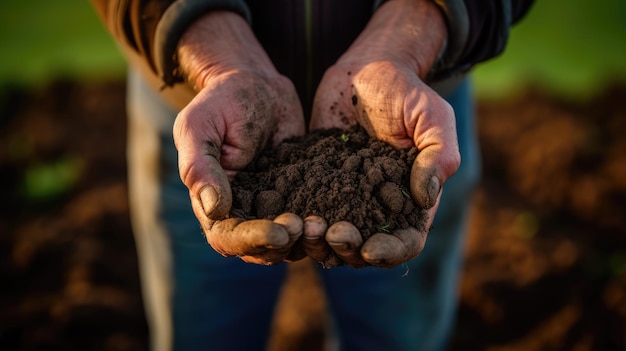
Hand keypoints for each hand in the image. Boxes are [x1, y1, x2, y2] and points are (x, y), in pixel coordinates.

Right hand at [173, 12, 305, 264]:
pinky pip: (313, 220)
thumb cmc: (221, 102)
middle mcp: (243, 214)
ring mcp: (273, 208)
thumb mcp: (200, 127)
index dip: (253, 240)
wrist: (259, 86)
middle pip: (262, 249)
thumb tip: (213, 210)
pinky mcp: (300, 198)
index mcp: (211, 204)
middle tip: (312, 228)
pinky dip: (327, 224)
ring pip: (291, 242)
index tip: (280, 233)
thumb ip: (201, 167)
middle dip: (287, 244)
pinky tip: (345, 215)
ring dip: (310, 240)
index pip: (228, 238)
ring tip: (328, 224)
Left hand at [306, 0, 459, 267]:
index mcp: (410, 200)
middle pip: (364, 248)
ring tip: (306, 229)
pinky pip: (304, 210)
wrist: (364, 70)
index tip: (372, 250)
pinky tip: (284, 216)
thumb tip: (425, 198)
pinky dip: (295, 220)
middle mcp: (376, 206)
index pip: (405, 241)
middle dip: (348, 250)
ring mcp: (343, 197)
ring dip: (318, 242)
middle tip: (333, 236)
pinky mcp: (315, 182)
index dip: (391, 252)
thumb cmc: (406, 91)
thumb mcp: (433, 118)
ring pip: (330, 237)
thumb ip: (437, 156)